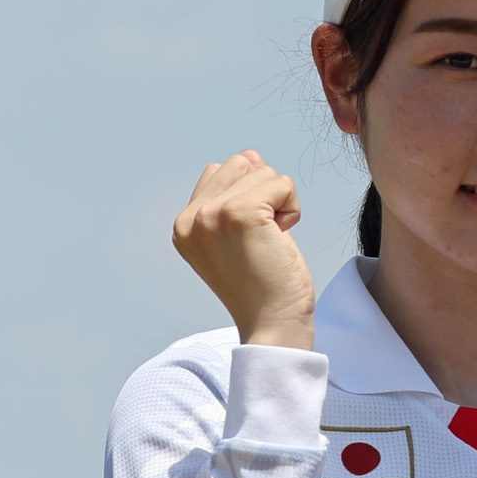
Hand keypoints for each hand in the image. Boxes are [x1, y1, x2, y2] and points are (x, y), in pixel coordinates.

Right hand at [172, 152, 318, 348]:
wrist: (273, 322)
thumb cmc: (264, 284)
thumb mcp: (240, 236)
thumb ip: (237, 195)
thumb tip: (251, 154)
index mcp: (184, 224)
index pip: (219, 172)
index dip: (249, 196)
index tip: (251, 237)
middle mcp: (191, 217)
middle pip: (240, 163)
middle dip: (264, 193)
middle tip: (264, 236)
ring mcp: (213, 213)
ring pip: (263, 170)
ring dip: (280, 202)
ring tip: (271, 240)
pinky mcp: (241, 213)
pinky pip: (282, 183)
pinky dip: (292, 208)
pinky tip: (281, 239)